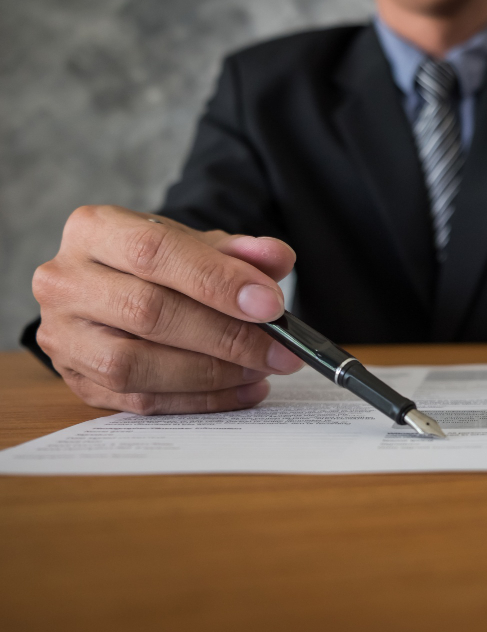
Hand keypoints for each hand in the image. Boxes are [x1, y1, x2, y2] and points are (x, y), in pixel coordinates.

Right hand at [32, 205, 304, 414]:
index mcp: (94, 230)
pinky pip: (140, 401)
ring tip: (261, 370)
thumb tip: (277, 258)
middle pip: (147, 312)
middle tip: (279, 349)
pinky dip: (200, 400)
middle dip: (226, 335)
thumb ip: (241, 251)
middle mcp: (65, 281)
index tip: (270, 304)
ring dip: (211, 374)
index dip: (217, 280)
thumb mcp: (201, 245)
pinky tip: (243, 390)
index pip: (153, 252)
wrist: (117, 287)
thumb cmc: (163, 264)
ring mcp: (62, 336)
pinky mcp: (76, 381)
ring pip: (135, 366)